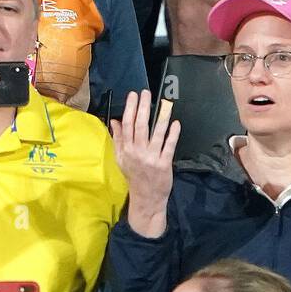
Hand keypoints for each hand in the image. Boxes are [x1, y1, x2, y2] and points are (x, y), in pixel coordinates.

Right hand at [109, 90, 179, 233]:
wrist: (146, 198)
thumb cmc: (134, 176)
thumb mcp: (121, 159)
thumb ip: (118, 139)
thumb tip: (114, 121)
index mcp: (126, 149)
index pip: (127, 125)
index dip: (130, 108)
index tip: (133, 95)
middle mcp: (137, 152)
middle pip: (140, 126)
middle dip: (143, 108)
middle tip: (146, 93)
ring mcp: (151, 158)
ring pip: (156, 134)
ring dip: (160, 118)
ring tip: (164, 103)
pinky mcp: (164, 164)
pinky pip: (169, 146)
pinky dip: (173, 134)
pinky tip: (176, 123)